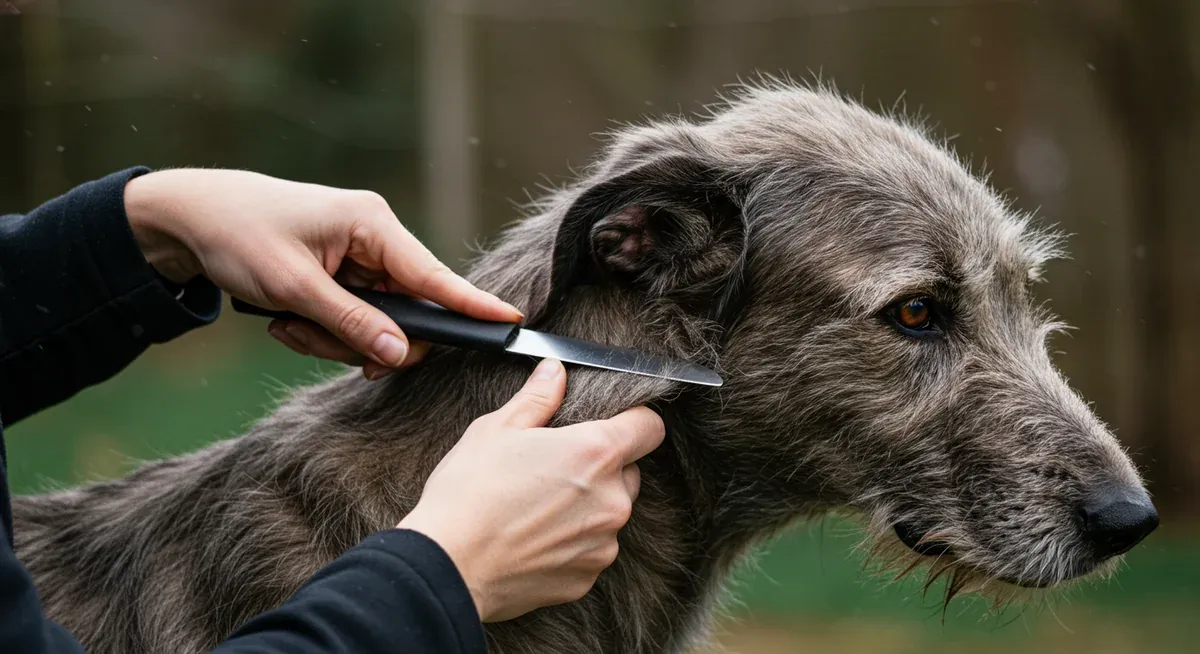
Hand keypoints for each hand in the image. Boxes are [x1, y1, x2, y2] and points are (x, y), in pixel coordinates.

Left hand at [123, 168, 520, 378]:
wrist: (194, 218)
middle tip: (306, 335)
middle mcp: (375, 238)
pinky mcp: (346, 273)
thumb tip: (400, 355)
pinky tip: (287, 319)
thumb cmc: (239, 235)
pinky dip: (323, 330)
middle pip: (403, 312)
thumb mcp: (292, 286)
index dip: (471, 305)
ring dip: (332, 337)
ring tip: (285, 322)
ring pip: (376, 322)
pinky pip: (354, 318)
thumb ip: (350, 323)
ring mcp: (361, 257)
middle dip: (359, 338)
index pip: (433, 276)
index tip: (510, 323)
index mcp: (371, 225)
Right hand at [397, 359, 665, 621]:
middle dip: (602, 468)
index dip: (633, 420)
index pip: (649, 427)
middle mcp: (611, 501)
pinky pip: (592, 550)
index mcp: (595, 454)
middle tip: (555, 468)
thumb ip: (538, 398)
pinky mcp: (587, 577)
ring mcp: (602, 544)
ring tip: (538, 506)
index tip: (613, 423)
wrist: (447, 567)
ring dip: (587, 507)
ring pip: (610, 514)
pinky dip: (572, 542)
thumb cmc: (468, 494)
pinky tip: (534, 537)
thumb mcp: (497, 430)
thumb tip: (555, 372)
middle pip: (629, 473)